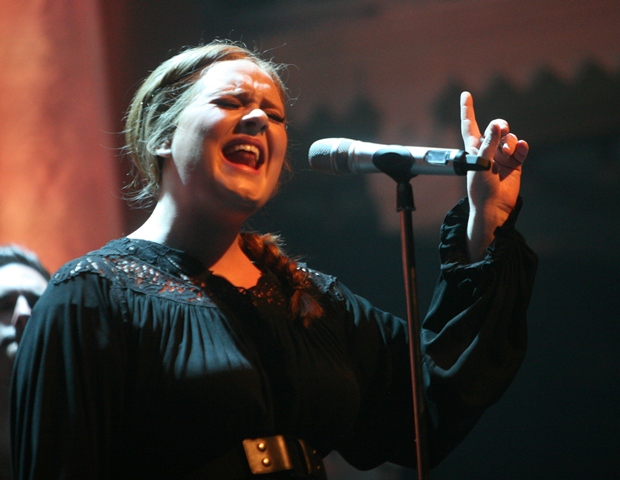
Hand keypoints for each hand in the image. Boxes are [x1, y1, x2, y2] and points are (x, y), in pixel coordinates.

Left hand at [460, 91, 528, 259]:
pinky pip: (521, 148)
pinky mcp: (515, 162)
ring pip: (510, 137)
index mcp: (473, 148)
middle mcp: (488, 149)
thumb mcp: (480, 163)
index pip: (469, 124)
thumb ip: (488, 143)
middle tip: (500, 129)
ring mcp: (502, 156)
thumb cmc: (480, 187)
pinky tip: (520, 150)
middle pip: (496, 127)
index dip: (468, 109)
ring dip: (509, 142)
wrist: (494, 206)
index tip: (466, 94)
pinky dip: (521, 147)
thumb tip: (497, 125)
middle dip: (500, 125)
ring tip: (506, 154)